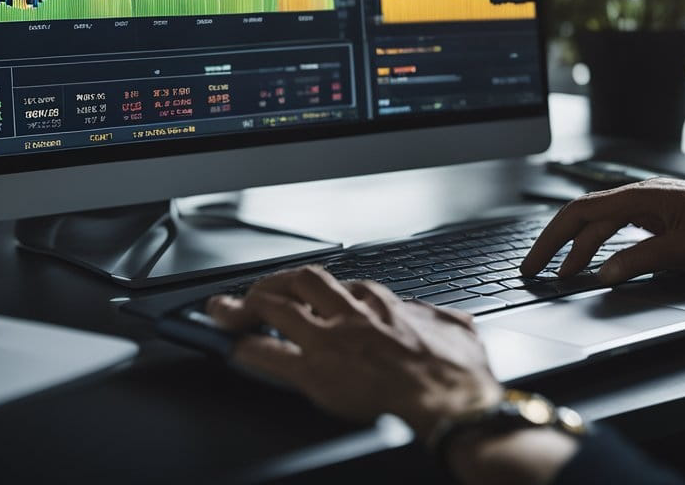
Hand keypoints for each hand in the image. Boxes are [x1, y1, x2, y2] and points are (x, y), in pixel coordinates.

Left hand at [207, 266, 502, 436]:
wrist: (453, 405)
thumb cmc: (460, 375)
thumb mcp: (458, 331)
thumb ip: (443, 320)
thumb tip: (451, 320)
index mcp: (383, 303)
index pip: (341, 285)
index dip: (316, 292)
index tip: (306, 297)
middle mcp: (351, 313)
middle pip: (301, 279)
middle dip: (274, 282)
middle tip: (255, 293)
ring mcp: (330, 339)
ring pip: (276, 305)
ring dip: (244, 306)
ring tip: (224, 311)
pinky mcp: (316, 372)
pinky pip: (268, 353)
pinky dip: (245, 349)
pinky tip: (231, 349)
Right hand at [521, 178, 684, 283]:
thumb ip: (640, 260)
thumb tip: (603, 274)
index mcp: (640, 197)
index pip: (580, 214)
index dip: (552, 240)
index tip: (535, 263)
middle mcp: (639, 195)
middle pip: (583, 217)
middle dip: (556, 244)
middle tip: (536, 270)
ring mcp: (648, 204)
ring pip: (601, 224)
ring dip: (580, 248)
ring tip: (565, 273)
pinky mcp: (659, 214)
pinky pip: (619, 227)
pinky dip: (600, 243)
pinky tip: (596, 258)